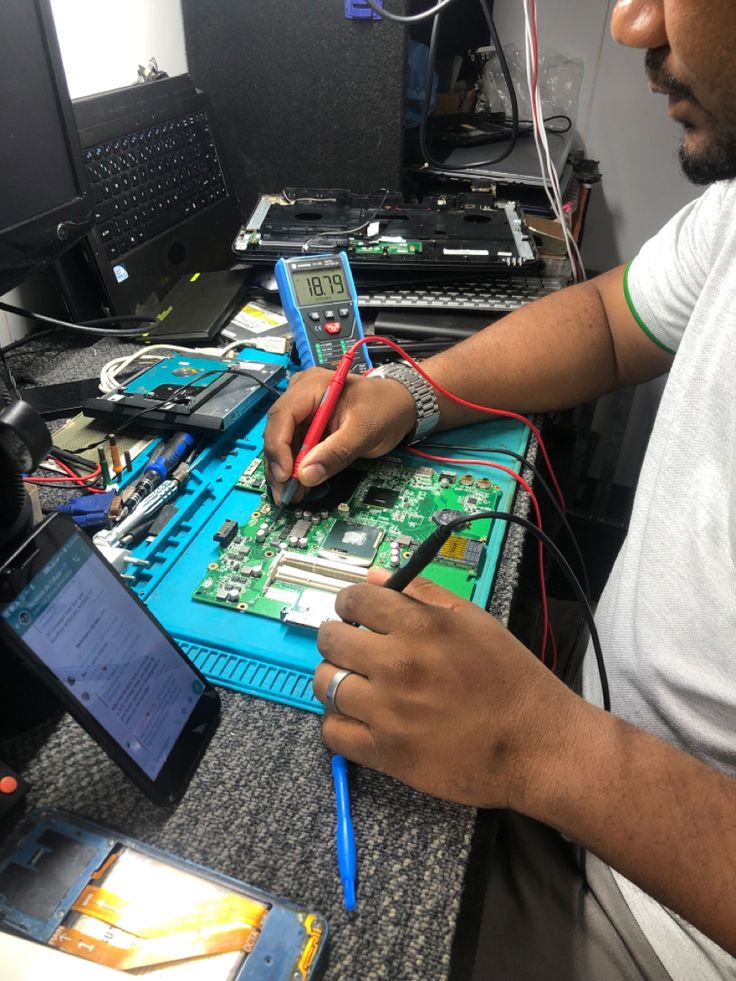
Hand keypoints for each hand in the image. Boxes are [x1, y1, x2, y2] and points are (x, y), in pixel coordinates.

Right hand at [263, 368, 416, 500]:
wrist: (401, 406)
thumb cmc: (386, 409)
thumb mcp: (364, 432)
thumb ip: (336, 453)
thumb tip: (306, 476)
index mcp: (312, 386)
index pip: (282, 416)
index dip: (278, 447)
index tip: (286, 475)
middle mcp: (301, 396)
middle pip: (277, 431)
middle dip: (278, 465)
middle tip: (285, 494)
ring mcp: (303, 412)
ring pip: (282, 443)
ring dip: (284, 471)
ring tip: (291, 495)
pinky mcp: (308, 427)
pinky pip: (294, 448)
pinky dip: (295, 468)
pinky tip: (298, 486)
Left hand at [313, 569, 576, 809]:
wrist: (537, 745)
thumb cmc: (511, 680)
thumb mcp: (475, 620)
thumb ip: (422, 594)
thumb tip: (375, 576)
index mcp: (420, 627)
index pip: (354, 600)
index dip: (349, 603)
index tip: (354, 612)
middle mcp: (397, 665)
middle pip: (331, 640)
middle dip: (337, 636)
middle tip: (352, 645)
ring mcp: (388, 712)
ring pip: (325, 684)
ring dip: (334, 677)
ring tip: (355, 680)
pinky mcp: (386, 754)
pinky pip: (333, 732)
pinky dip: (339, 722)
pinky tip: (358, 716)